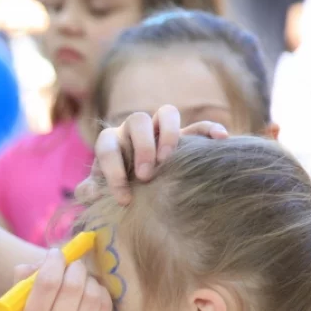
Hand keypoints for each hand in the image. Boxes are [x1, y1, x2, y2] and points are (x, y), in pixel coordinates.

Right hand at [7, 250, 111, 310]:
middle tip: (72, 264)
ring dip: (89, 280)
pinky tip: (93, 296)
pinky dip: (101, 296)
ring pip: (93, 297)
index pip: (45, 286)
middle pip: (72, 288)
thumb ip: (23, 293)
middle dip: (74, 268)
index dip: (53, 262)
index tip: (55, 254)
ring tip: (82, 280)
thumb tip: (37, 262)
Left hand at [76, 105, 227, 204]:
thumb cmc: (117, 188)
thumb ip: (90, 192)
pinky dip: (209, 129)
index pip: (107, 146)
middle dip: (141, 147)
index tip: (123, 197)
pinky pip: (199, 125)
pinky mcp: (185, 137)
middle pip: (137, 120)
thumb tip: (89, 192)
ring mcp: (160, 131)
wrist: (137, 185)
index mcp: (111, 141)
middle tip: (146, 176)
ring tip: (168, 160)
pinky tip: (220, 139)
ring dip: (168, 134)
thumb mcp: (100, 192)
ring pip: (167, 113)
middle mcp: (134, 130)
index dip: (112, 170)